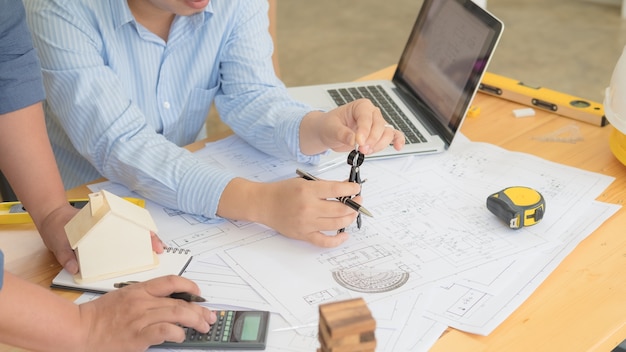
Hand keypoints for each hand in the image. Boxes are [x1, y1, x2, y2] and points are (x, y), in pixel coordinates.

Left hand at [38, 205, 165, 274]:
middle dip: (150, 236)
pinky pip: (124, 238)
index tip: (151, 236)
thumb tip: (75, 268)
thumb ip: (65, 255)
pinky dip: (134, 244)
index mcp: (101, 220)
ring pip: (133, 230)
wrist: (52, 218)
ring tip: (156, 252)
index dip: (142, 228)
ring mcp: (109, 227)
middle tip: (159, 249)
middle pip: (136, 225)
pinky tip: (141, 254)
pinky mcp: (106, 236)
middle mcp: (109, 221)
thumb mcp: (58, 241)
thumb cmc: (58, 227)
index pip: (127, 221)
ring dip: (145, 240)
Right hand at [78, 276, 215, 351]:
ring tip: (203, 326)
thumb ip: (145, 298)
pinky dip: (177, 333)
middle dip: (199, 310)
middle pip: (180, 301)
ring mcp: (141, 318)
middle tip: (209, 316)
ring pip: (178, 314)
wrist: (79, 329)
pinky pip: (166, 330)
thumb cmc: (99, 316)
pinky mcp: (139, 335)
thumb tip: (169, 304)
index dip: (189, 285)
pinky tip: (181, 336)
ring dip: (195, 321)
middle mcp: (143, 301)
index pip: (171, 281)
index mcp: (139, 290)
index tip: (198, 293)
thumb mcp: (123, 297)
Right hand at [251, 177, 361, 246]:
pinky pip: (324, 242)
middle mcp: (308, 208)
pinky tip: (344, 235)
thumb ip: (325, 186)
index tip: (356, 189)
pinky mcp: (303, 235)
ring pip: (336, 224)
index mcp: (308, 190)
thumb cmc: (283, 191)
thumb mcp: (304, 182)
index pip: (337, 190)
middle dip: (354, 205)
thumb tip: (346, 188)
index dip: (351, 189)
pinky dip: (337, 240)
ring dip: (349, 219)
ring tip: (352, 214)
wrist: (263, 204)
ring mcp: (306, 223)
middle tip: (358, 201)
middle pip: (340, 209)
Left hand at [299, 98, 404, 155]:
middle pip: (379, 126)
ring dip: (379, 145)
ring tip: (365, 151)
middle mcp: (371, 114)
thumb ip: (342, 134)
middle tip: (361, 149)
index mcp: (360, 106)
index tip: (359, 142)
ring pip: (387, 133)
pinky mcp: (378, 135)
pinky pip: (392, 136)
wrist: (328, 133)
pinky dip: (397, 141)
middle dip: (372, 140)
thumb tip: (353, 139)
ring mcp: (376, 125)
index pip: (366, 117)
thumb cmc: (329, 125)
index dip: (364, 130)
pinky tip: (397, 147)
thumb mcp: (331, 128)